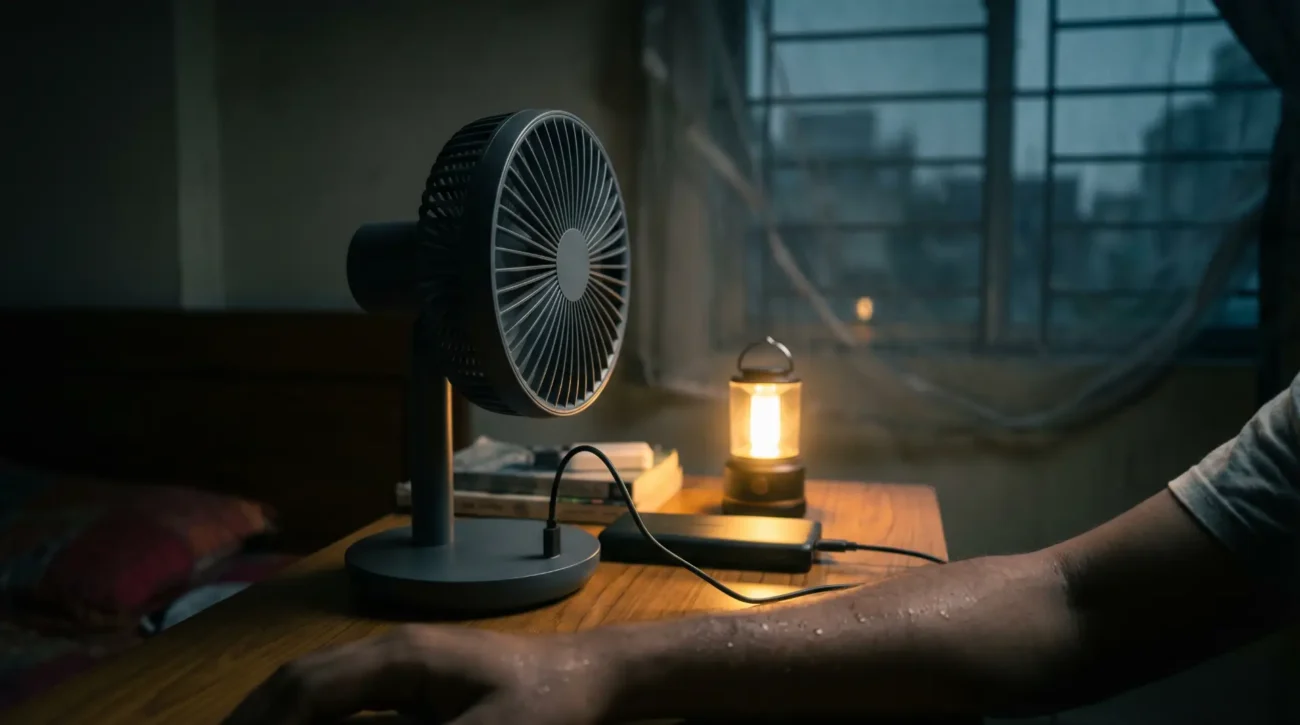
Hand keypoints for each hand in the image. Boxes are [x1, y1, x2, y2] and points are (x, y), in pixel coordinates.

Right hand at [222, 625, 614, 724]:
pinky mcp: (413, 681)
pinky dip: (312, 717)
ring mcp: (401, 662)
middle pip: (300, 681)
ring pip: (317, 686)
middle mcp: (392, 651)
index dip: (265, 722)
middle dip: (255, 717)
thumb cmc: (548, 703)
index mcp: (402, 657)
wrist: (590, 674)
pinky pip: (346, 698)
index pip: (310, 687)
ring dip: (278, 716)